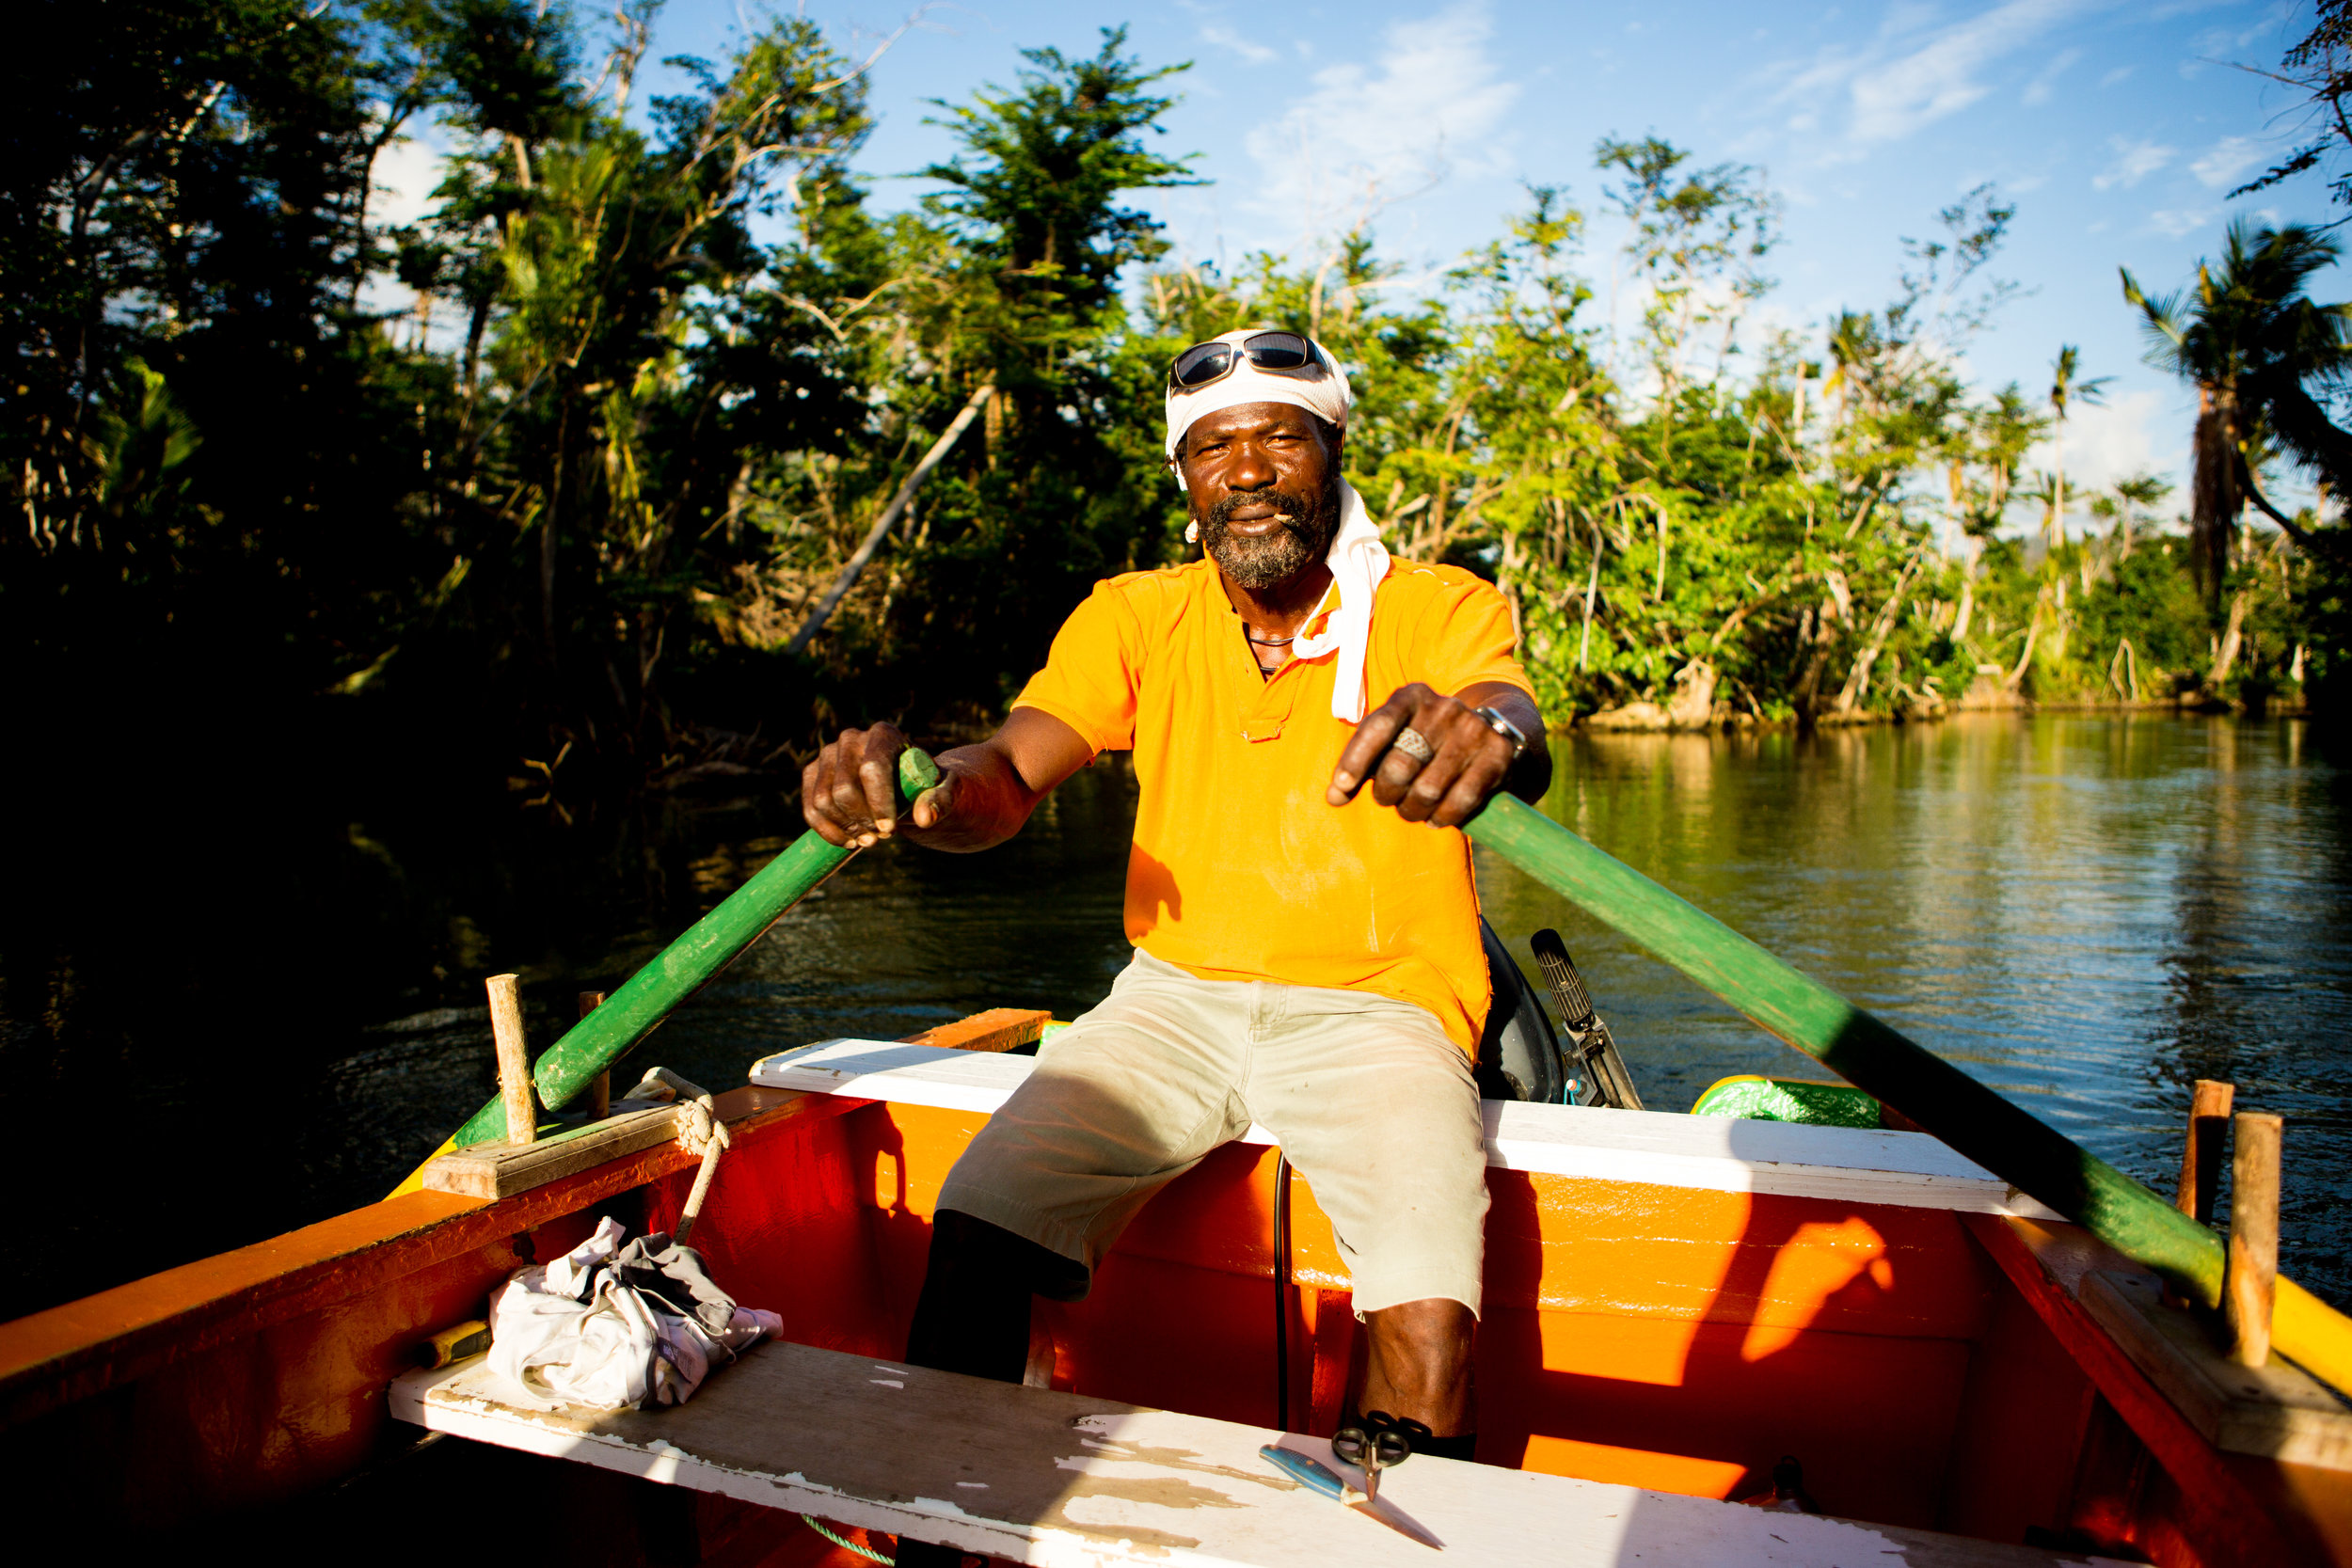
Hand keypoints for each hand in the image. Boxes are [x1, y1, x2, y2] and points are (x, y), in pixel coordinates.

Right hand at [800, 722, 958, 847]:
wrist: (905, 785)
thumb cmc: (928, 785)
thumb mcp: (946, 791)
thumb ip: (941, 801)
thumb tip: (924, 818)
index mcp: (884, 735)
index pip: (872, 769)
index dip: (878, 803)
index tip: (890, 830)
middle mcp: (851, 739)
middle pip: (844, 789)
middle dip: (863, 820)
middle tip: (884, 835)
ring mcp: (828, 755)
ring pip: (823, 802)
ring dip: (846, 828)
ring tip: (870, 839)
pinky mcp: (813, 774)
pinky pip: (811, 809)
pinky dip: (827, 832)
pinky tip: (849, 841)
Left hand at [1327, 684, 1515, 827]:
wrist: (1491, 733)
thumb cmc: (1426, 742)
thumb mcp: (1393, 740)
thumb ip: (1361, 765)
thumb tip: (1334, 798)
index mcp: (1411, 697)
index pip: (1377, 727)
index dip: (1355, 760)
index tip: (1340, 789)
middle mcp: (1443, 708)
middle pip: (1401, 765)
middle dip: (1387, 794)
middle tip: (1390, 801)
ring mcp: (1473, 730)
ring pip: (1428, 789)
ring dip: (1413, 811)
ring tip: (1412, 812)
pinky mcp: (1497, 755)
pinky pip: (1461, 800)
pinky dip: (1444, 817)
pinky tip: (1437, 819)